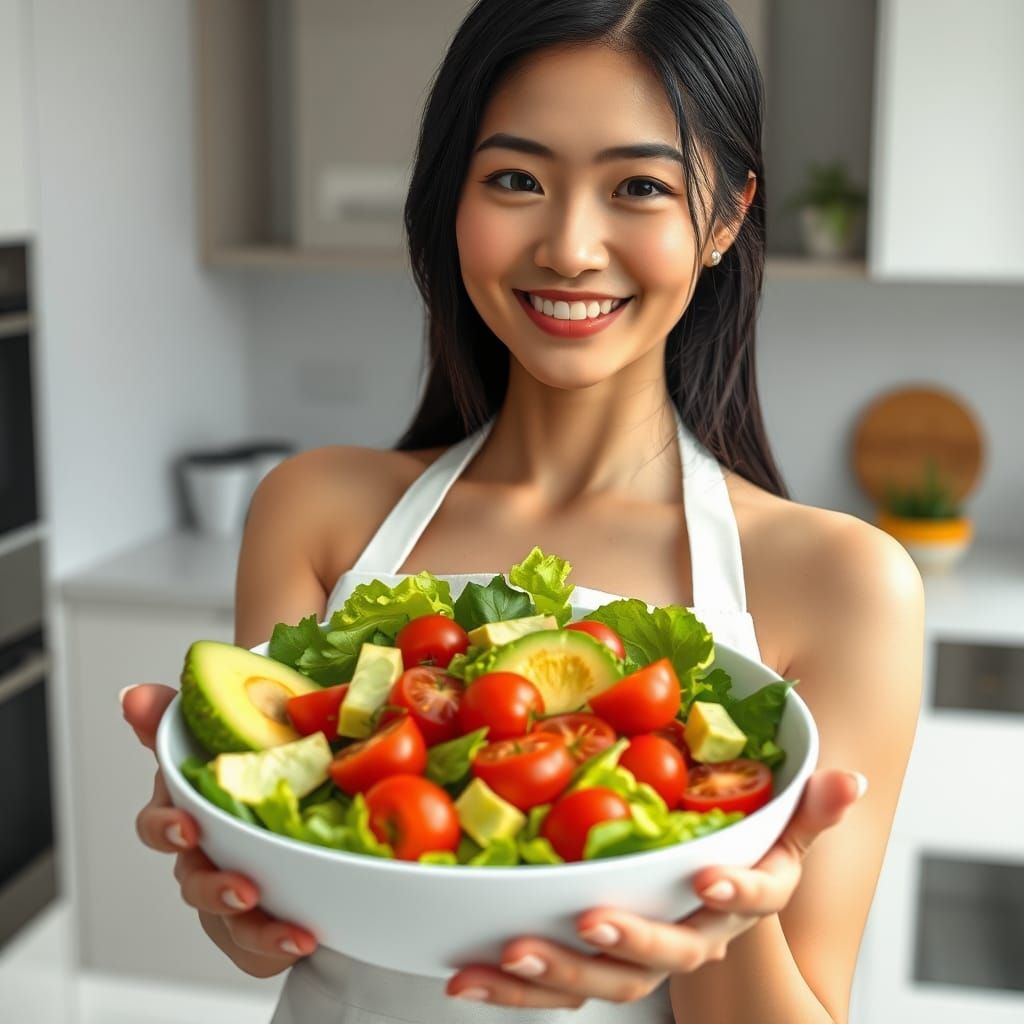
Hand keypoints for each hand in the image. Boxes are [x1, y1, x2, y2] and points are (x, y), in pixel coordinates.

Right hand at [121, 683, 318, 977]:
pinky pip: (261, 949)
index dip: (166, 829)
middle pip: (196, 885)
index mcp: (188, 814)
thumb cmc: (247, 769)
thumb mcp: (220, 734)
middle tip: (245, 890)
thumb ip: (178, 715)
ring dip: (258, 930)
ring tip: (293, 932)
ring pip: (232, 925)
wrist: (296, 794)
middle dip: (216, 890)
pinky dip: (278, 948)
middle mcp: (205, 859)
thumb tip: (133, 696)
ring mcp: (232, 894)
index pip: (159, 826)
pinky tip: (306, 937)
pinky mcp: (261, 924)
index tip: (187, 826)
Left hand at [445, 768, 865, 1008]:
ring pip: (599, 980)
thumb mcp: (772, 830)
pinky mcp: (584, 966)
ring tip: (509, 955)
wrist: (698, 903)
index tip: (706, 877)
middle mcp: (686, 938)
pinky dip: (507, 988)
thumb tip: (853, 778)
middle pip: (664, 954)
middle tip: (588, 920)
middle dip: (628, 941)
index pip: (745, 903)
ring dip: (554, 975)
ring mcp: (633, 959)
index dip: (730, 895)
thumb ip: (805, 808)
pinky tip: (465, 975)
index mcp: (731, 900)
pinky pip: (550, 987)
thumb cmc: (732, 855)